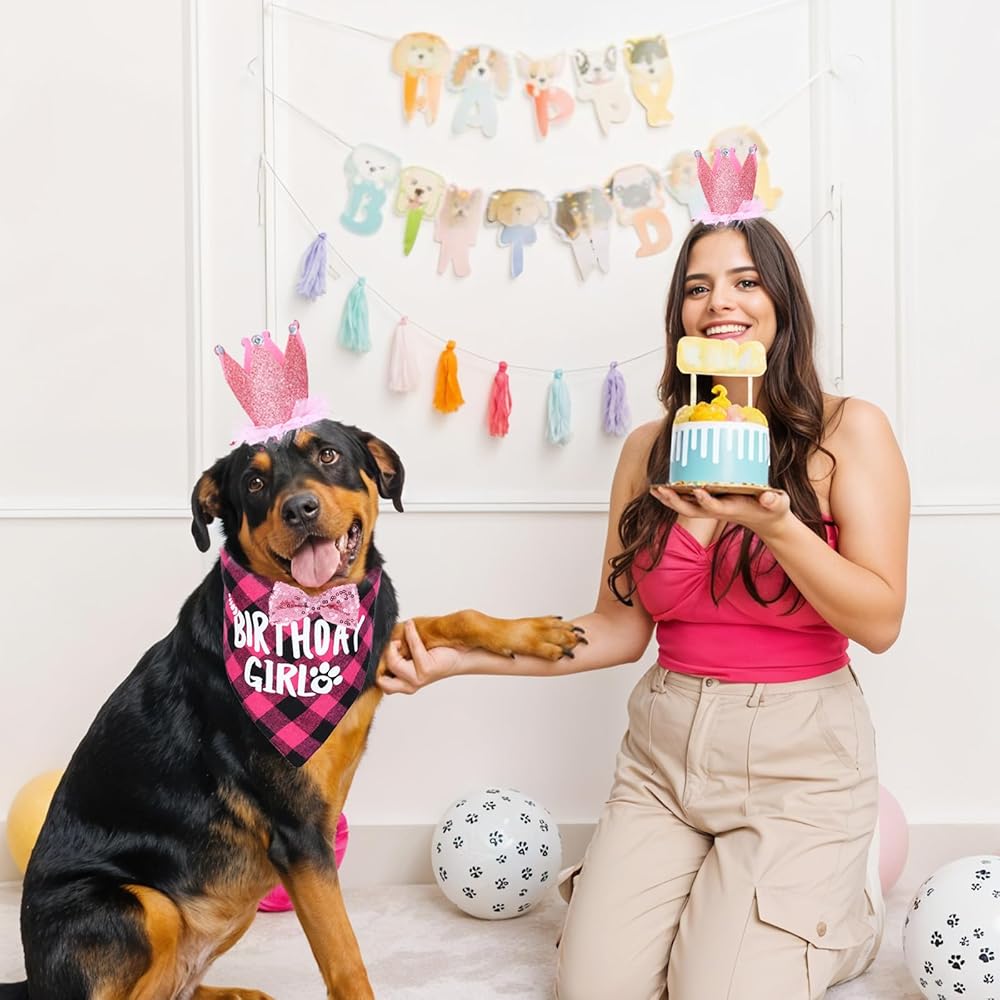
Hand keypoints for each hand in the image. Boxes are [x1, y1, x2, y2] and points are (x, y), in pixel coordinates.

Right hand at [378, 620, 464, 695]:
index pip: (377, 681)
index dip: (374, 664)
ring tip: (401, 639)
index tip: (379, 647)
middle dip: (382, 660)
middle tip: (392, 646)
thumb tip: (379, 636)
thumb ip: (395, 651)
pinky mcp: (426, 669)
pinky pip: (412, 646)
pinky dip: (410, 633)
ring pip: (393, 663)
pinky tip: (411, 625)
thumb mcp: (409, 653)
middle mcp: (408, 685)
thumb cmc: (434, 653)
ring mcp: (417, 679)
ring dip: (394, 646)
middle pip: (380, 679)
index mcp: (401, 683)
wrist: (459, 655)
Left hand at [649, 486, 791, 537]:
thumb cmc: (773, 510)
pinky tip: (662, 486)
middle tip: (662, 490)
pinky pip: (688, 500)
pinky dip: (674, 495)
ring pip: (686, 506)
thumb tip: (769, 498)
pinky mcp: (710, 502)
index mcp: (732, 509)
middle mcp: (717, 510)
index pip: (715, 507)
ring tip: (654, 488)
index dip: (706, 501)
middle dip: (676, 502)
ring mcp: (712, 508)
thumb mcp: (778, 504)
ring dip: (670, 499)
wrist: (767, 522)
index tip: (698, 490)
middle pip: (692, 510)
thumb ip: (773, 501)